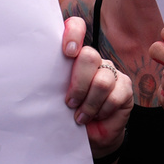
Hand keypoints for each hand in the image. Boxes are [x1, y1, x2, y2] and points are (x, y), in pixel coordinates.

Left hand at [63, 17, 132, 157]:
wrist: (89, 136)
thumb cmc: (68, 116)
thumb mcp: (55, 99)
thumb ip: (53, 85)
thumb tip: (38, 81)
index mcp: (73, 57)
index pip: (76, 27)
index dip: (73, 33)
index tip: (67, 52)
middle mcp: (94, 60)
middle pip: (89, 56)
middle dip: (78, 84)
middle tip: (70, 103)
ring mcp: (111, 72)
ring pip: (102, 81)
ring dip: (89, 103)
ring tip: (81, 117)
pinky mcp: (125, 86)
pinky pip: (115, 95)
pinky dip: (102, 110)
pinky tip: (97, 116)